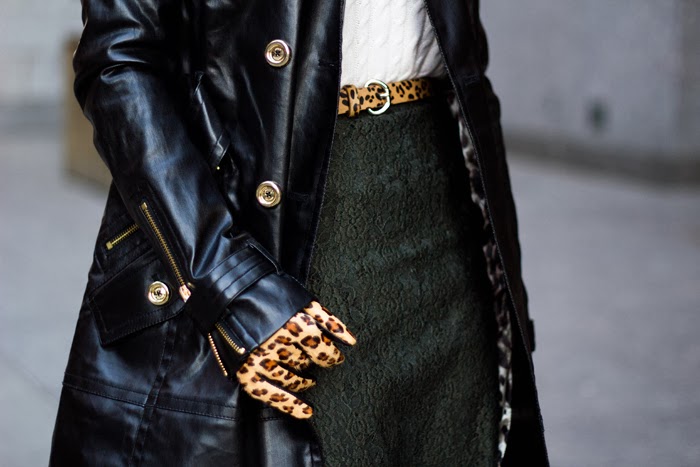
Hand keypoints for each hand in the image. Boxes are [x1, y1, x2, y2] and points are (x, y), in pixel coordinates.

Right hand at [235, 300, 355, 417]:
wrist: (230, 294)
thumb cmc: (271, 295)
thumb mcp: (303, 301)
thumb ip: (328, 321)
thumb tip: (352, 342)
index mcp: (294, 324)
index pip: (322, 349)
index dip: (331, 356)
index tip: (335, 359)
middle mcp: (278, 344)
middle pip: (305, 363)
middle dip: (313, 364)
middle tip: (315, 363)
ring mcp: (260, 360)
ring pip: (291, 379)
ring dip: (304, 382)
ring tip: (310, 380)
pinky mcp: (246, 372)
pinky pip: (270, 394)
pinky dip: (290, 405)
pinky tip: (306, 411)